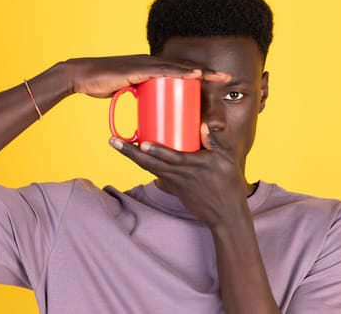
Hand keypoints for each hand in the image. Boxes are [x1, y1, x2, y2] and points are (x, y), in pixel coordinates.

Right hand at [66, 55, 207, 97]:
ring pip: (180, 67)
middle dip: (207, 73)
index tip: (215, 82)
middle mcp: (151, 63)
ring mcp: (146, 64)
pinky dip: (182, 72)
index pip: (178, 71)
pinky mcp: (139, 68)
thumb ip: (137, 96)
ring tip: (221, 78)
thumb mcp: (125, 91)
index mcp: (150, 69)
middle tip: (227, 79)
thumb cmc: (100, 84)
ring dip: (202, 72)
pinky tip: (197, 75)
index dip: (198, 76)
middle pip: (185, 68)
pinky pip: (165, 70)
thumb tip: (146, 108)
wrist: (82, 77)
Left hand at [109, 123, 252, 229]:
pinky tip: (139, 157)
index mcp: (193, 165)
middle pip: (149, 163)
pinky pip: (157, 174)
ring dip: (133, 157)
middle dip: (129, 152)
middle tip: (112, 141)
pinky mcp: (174, 189)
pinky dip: (146, 165)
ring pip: (149, 169)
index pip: (169, 157)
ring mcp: (174, 183)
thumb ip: (214, 142)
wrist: (225, 214)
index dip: (154, 151)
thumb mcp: (227, 160)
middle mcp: (179, 174)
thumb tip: (202, 126)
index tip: (141, 143)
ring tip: (119, 145)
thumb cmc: (228, 185)